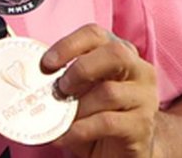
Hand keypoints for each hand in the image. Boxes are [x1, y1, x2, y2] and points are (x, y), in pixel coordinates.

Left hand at [40, 24, 159, 156]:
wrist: (121, 148)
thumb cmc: (96, 112)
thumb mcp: (81, 89)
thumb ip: (66, 76)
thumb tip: (36, 73)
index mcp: (120, 53)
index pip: (96, 34)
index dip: (68, 45)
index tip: (47, 63)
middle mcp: (139, 70)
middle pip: (115, 53)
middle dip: (81, 69)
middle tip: (61, 88)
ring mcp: (145, 98)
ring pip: (109, 92)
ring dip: (78, 106)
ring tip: (61, 118)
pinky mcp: (142, 125)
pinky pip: (108, 122)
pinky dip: (81, 129)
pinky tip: (66, 135)